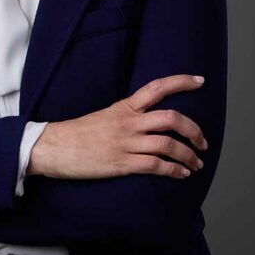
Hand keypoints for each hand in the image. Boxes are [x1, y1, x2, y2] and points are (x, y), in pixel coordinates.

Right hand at [27, 75, 207, 179]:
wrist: (52, 147)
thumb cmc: (76, 134)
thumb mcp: (103, 116)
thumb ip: (126, 116)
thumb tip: (147, 122)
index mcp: (124, 107)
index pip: (157, 87)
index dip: (181, 82)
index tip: (200, 80)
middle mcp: (128, 122)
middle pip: (171, 119)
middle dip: (194, 131)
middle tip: (202, 141)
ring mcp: (125, 143)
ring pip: (168, 145)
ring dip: (188, 155)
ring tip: (196, 163)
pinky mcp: (121, 163)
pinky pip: (156, 166)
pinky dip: (174, 171)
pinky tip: (181, 174)